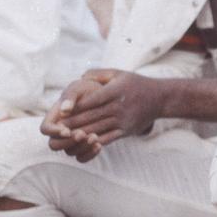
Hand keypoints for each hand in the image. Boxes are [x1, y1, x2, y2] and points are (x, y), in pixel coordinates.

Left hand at [41, 69, 163, 161]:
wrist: (161, 98)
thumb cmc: (136, 83)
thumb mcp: (118, 73)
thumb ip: (98, 74)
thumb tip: (80, 78)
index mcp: (115, 91)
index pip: (91, 100)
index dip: (74, 106)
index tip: (60, 111)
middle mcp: (119, 107)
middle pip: (91, 116)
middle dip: (72, 123)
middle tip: (55, 127)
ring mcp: (123, 120)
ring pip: (97, 128)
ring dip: (79, 134)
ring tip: (64, 137)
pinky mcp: (126, 130)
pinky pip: (108, 138)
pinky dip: (94, 142)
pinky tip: (82, 143)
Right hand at [41, 75, 107, 160]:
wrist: (105, 98)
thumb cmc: (88, 90)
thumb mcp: (79, 88)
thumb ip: (70, 96)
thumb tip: (65, 110)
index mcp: (55, 118)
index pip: (45, 129)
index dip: (53, 132)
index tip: (67, 130)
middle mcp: (60, 132)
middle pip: (54, 145)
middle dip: (68, 141)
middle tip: (82, 134)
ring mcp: (71, 141)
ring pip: (70, 152)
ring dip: (82, 147)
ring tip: (95, 137)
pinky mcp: (84, 147)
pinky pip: (82, 158)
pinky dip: (90, 154)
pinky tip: (99, 145)